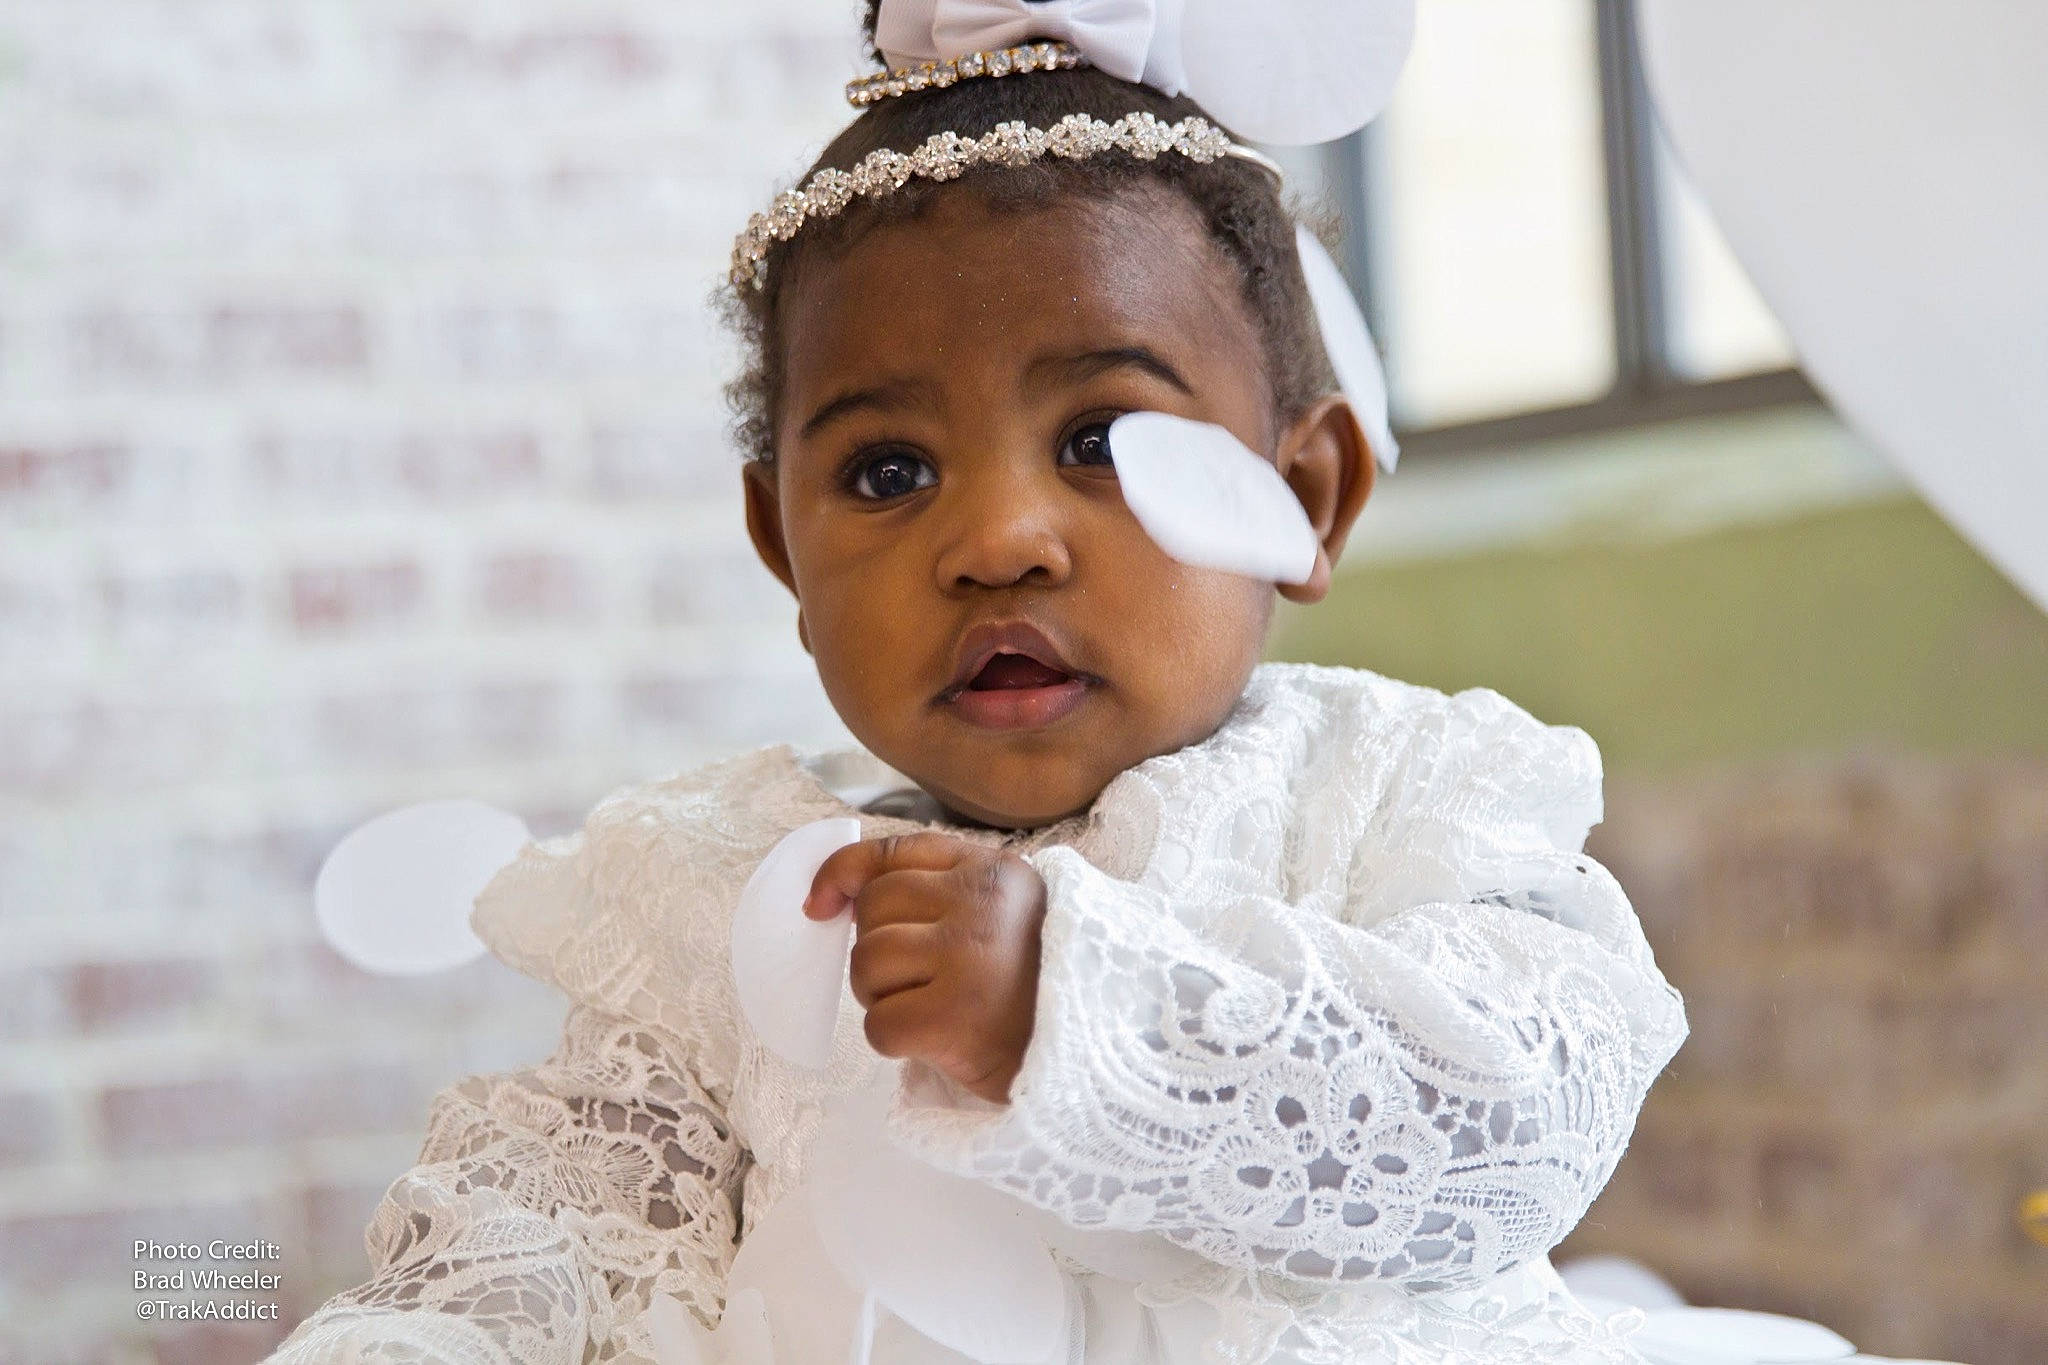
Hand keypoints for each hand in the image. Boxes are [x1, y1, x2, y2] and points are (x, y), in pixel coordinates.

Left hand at [805, 832, 1045, 1103]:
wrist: (1089, 1058)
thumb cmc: (1030, 987)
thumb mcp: (998, 914)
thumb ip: (931, 889)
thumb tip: (826, 897)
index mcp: (994, 872)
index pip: (892, 854)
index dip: (842, 874)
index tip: (819, 904)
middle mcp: (982, 905)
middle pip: (871, 911)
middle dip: (877, 951)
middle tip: (919, 981)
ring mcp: (969, 959)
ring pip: (866, 965)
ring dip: (882, 997)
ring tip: (929, 1008)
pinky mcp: (955, 1018)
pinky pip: (878, 1025)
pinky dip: (894, 1041)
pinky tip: (936, 1041)